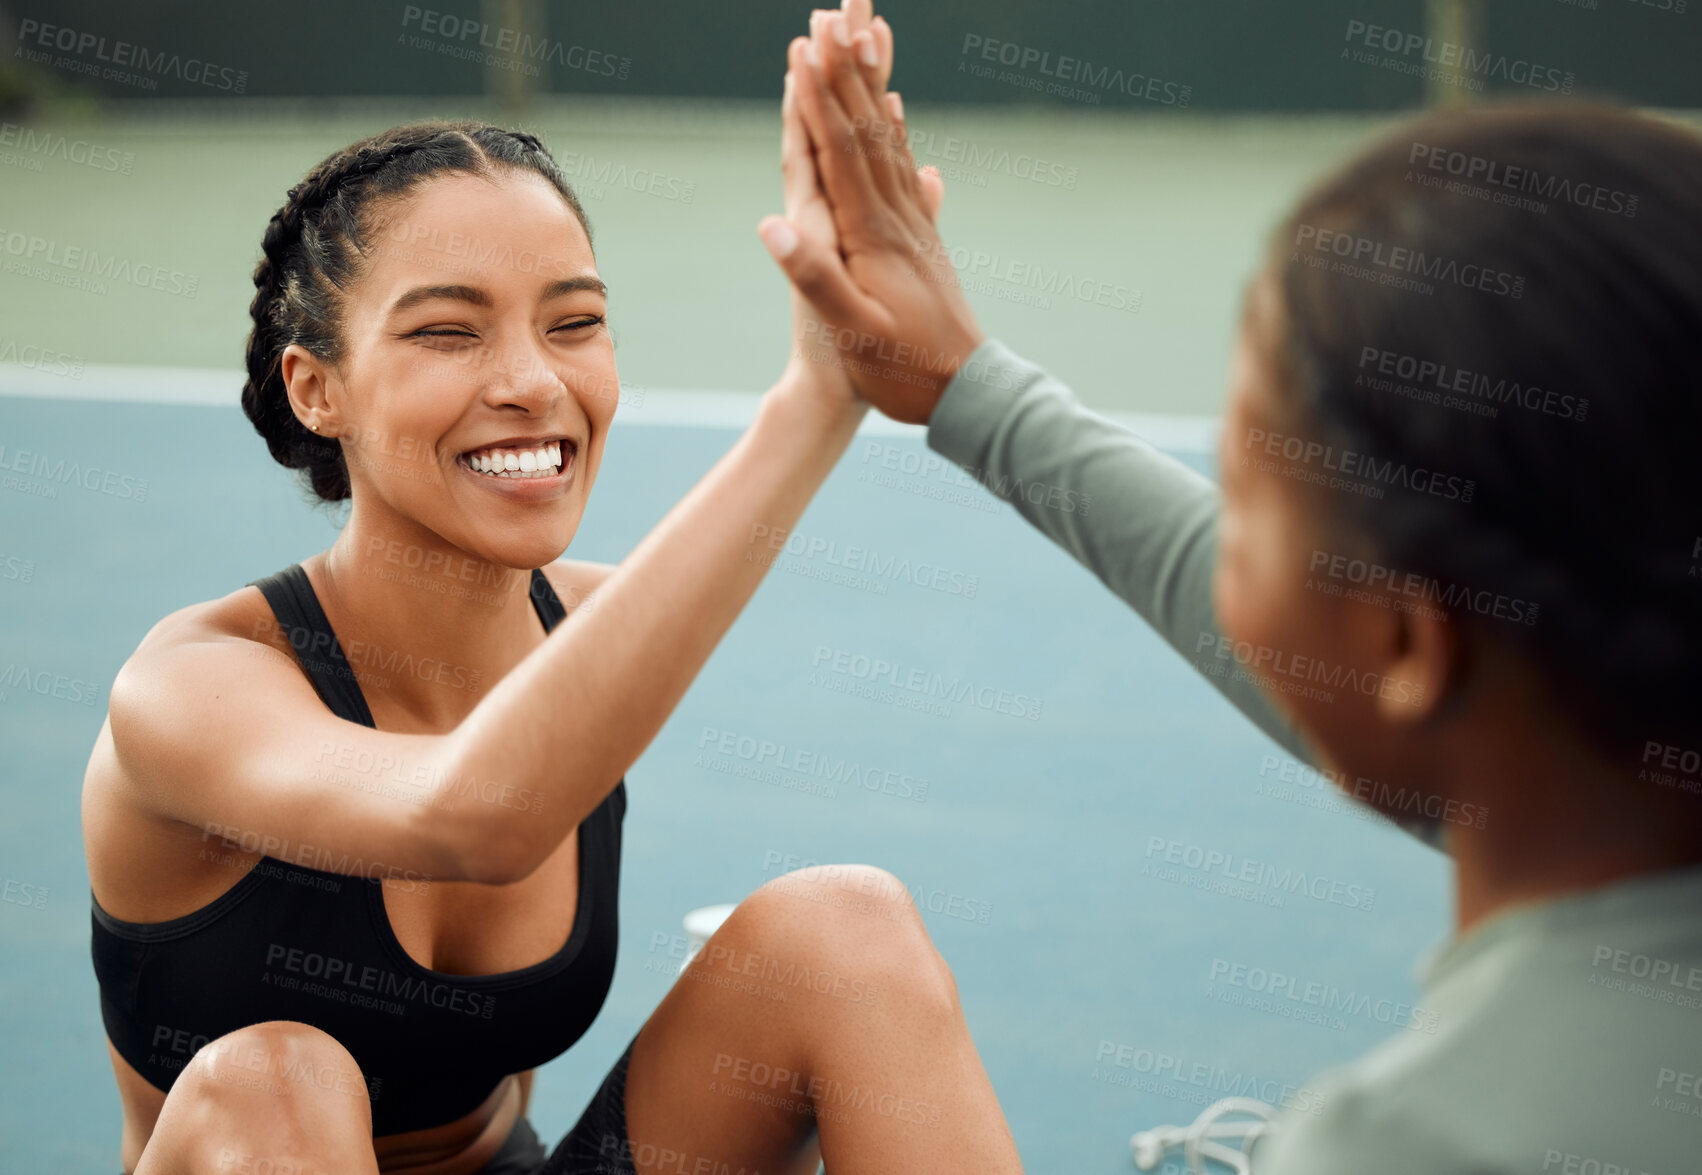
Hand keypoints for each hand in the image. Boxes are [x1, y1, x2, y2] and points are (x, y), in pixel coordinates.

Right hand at [760, 4, 981, 424]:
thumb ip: (815, 277)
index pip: (841, 151)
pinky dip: (894, 132)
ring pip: (888, 141)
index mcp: (874, 236)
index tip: (804, 49)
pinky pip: (905, 169)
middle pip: (868, 130)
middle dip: (847, 71)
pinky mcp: (924, 239)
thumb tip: (772, 222)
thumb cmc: (904, 371)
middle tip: (833, 16)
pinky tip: (894, 111)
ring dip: (870, 86)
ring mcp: (915, 226)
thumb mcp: (854, 331)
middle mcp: (898, 219)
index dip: (820, 99)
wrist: (968, 394)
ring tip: (862, 38)